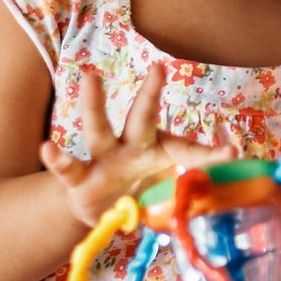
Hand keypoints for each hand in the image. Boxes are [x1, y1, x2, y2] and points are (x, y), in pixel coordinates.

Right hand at [41, 63, 229, 235]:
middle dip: (150, 94)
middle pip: (141, 118)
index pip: (186, 149)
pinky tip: (48, 149)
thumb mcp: (169, 198)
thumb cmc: (142, 195)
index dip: (209, 153)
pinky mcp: (80, 180)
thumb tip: (219, 204)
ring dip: (94, 105)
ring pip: (99, 130)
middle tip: (158, 68)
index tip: (232, 152)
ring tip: (90, 78)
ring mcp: (104, 161)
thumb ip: (189, 198)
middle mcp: (132, 148)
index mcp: (160, 152)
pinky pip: (69, 169)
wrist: (101, 212)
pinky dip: (58, 160)